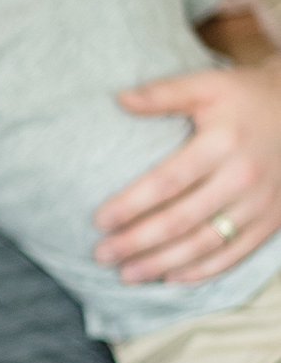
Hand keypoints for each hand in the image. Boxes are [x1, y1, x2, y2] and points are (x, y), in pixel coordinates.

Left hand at [94, 59, 280, 282]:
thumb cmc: (246, 97)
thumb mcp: (208, 85)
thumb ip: (164, 94)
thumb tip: (119, 99)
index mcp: (222, 144)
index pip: (168, 182)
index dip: (132, 204)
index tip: (99, 220)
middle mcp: (243, 178)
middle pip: (181, 220)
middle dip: (138, 242)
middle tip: (102, 255)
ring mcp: (260, 204)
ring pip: (205, 245)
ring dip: (163, 264)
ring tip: (127, 275)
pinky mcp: (272, 221)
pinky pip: (234, 254)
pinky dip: (202, 272)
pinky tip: (171, 278)